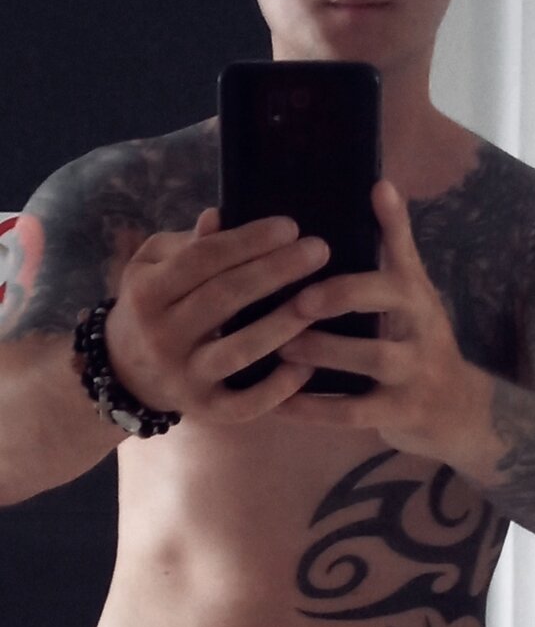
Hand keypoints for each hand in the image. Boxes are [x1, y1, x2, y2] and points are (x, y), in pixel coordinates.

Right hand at [105, 210, 329, 423]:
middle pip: (225, 298)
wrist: (124, 373)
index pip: (203, 259)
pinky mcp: (205, 410)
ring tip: (319, 301)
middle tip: (319, 250)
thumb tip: (220, 216)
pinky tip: (307, 366)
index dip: (248, 241)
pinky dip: (278, 388)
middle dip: (275, 271)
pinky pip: (246, 404)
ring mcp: (185, 377)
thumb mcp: (153, 267)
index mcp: (148, 292)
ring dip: (282, 325)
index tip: (290, 226)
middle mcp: (163, 335)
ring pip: (239, 350)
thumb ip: (188, 244)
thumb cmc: (151, 307)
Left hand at [276, 180, 491, 462]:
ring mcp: (414, 371)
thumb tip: (378, 183)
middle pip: (389, 301)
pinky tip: (279, 403)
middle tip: (298, 297)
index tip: (373, 191)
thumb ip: (393, 248)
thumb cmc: (419, 342)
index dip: (392, 222)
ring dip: (324, 351)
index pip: (406, 251)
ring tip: (281, 349)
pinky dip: (313, 408)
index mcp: (416, 293)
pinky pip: (353, 411)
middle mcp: (421, 326)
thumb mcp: (414, 295)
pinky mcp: (401, 412)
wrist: (458, 409)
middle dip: (342, 295)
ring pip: (372, 357)